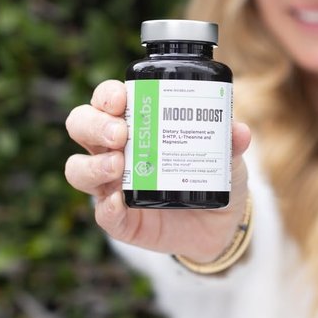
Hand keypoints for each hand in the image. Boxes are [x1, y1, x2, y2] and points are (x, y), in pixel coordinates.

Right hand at [65, 79, 251, 262]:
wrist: (221, 222)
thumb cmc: (213, 173)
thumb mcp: (226, 155)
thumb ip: (230, 142)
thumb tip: (239, 131)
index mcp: (136, 124)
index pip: (107, 101)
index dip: (107, 95)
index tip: (121, 98)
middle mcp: (116, 150)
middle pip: (82, 127)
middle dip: (93, 124)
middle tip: (120, 132)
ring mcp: (113, 185)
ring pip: (78, 169)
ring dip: (92, 164)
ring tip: (117, 165)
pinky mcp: (121, 220)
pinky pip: (102, 214)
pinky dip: (107, 208)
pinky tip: (119, 201)